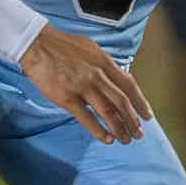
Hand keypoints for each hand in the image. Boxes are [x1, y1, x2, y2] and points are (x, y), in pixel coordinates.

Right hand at [20, 24, 152, 143]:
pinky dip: (98, 130)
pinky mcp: (67, 97)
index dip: (141, 102)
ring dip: (119, 128)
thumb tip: (119, 78)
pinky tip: (106, 139)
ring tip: (125, 139)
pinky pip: (86, 117)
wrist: (38, 45)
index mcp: (104, 62)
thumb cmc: (63, 46)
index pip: (129, 85)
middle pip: (121, 101)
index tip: (147, 115)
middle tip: (138, 134)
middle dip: (133, 120)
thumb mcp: (91, 49)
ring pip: (107, 111)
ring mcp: (82, 87)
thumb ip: (105, 65)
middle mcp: (97, 75)